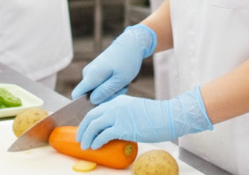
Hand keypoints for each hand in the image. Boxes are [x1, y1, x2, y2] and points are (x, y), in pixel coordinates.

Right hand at [72, 24, 156, 103]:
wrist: (132, 43)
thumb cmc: (127, 61)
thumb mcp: (120, 80)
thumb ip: (105, 92)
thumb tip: (92, 101)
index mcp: (91, 75)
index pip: (76, 95)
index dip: (85, 104)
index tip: (102, 104)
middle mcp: (88, 73)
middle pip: (90, 94)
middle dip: (105, 96)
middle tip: (121, 90)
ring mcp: (92, 70)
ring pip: (97, 89)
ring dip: (111, 90)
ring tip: (123, 83)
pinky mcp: (98, 69)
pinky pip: (101, 83)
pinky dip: (111, 84)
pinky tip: (121, 79)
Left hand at [77, 87, 212, 149]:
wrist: (167, 116)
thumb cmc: (155, 116)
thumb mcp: (135, 109)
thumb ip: (123, 113)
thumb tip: (113, 125)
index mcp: (119, 101)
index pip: (97, 109)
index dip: (88, 120)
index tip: (85, 129)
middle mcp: (116, 106)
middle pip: (91, 117)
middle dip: (83, 129)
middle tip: (80, 138)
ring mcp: (118, 116)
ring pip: (94, 126)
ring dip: (87, 137)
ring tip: (85, 146)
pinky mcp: (122, 127)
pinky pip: (102, 135)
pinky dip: (96, 141)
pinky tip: (95, 146)